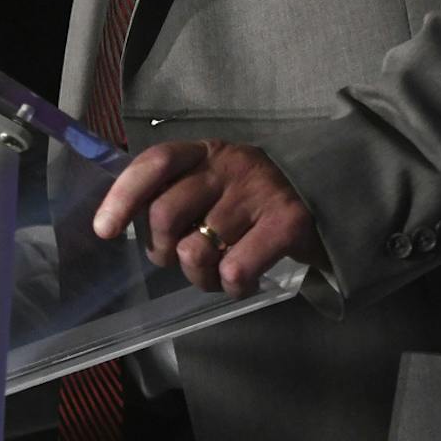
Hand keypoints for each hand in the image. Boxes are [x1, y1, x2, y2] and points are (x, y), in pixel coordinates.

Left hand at [92, 139, 329, 298]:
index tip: (104, 230)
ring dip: (199, 276)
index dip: (123, 196)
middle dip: (162, 250)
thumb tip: (124, 223)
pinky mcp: (287, 222)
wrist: (336, 192)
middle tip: (178, 260)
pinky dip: (231, 287)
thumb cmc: (258, 197)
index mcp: (205, 152)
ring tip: (215, 274)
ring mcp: (259, 193)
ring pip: (198, 249)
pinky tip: (242, 282)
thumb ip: (178, 193)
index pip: (154, 163)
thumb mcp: (217, 181)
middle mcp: (229, 166)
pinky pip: (235, 270)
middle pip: (167, 213)